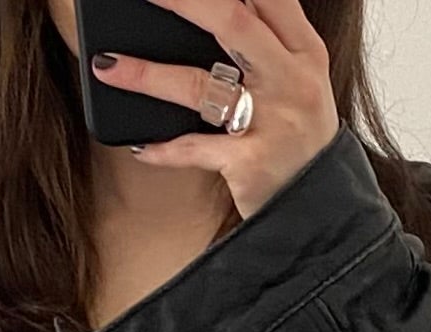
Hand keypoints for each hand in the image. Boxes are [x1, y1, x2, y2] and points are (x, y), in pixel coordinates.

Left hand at [88, 0, 339, 221]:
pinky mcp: (250, 163)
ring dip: (148, 74)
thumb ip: (268, 44)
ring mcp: (272, 121)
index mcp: (305, 52)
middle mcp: (292, 80)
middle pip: (233, 23)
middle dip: (184, 2)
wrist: (322, 211)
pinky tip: (139, 146)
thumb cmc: (301, 143)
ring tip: (107, 64)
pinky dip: (164, 149)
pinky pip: (195, 149)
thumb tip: (217, 12)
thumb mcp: (300, 84)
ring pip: (201, 84)